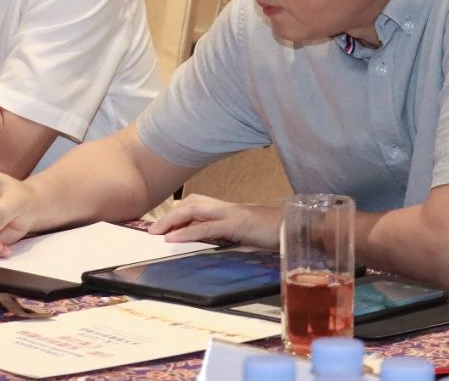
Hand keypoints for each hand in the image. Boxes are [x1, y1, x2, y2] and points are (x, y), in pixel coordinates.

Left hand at [147, 194, 279, 247]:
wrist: (297, 230)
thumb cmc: (275, 235)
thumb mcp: (248, 236)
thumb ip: (230, 237)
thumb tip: (214, 246)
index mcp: (229, 210)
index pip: (197, 204)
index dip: (178, 212)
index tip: (162, 224)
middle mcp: (227, 207)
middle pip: (191, 203)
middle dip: (170, 215)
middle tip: (151, 228)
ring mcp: (231, 213)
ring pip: (194, 210)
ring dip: (172, 220)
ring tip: (156, 232)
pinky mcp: (237, 224)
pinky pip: (206, 227)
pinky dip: (187, 232)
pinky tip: (173, 239)